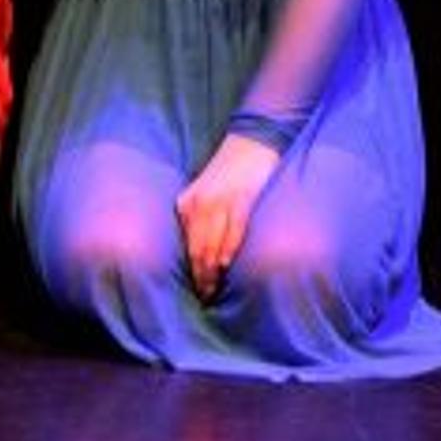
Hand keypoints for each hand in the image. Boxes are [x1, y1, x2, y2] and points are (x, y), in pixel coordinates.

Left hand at [177, 133, 282, 299]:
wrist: (252, 141)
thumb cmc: (231, 172)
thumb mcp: (205, 193)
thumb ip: (199, 218)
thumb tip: (197, 252)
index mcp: (188, 203)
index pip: (187, 246)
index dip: (192, 272)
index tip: (197, 291)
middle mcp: (199, 203)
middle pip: (197, 249)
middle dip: (201, 277)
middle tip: (206, 299)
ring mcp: (220, 201)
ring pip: (213, 244)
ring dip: (214, 271)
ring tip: (216, 291)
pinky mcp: (241, 198)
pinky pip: (234, 230)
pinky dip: (230, 250)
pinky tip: (229, 266)